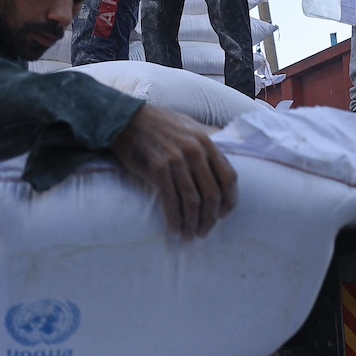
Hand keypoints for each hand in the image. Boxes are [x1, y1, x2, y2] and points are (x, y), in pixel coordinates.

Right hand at [110, 104, 238, 239]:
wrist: (126, 119)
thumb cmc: (158, 123)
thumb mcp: (189, 126)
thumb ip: (207, 143)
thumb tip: (222, 161)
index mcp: (206, 142)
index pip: (229, 178)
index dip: (229, 201)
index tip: (223, 215)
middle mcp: (194, 151)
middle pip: (212, 194)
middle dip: (210, 219)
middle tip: (205, 232)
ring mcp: (176, 160)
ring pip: (192, 201)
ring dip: (193, 224)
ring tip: (189, 236)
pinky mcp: (157, 169)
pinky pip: (171, 201)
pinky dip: (174, 219)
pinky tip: (174, 229)